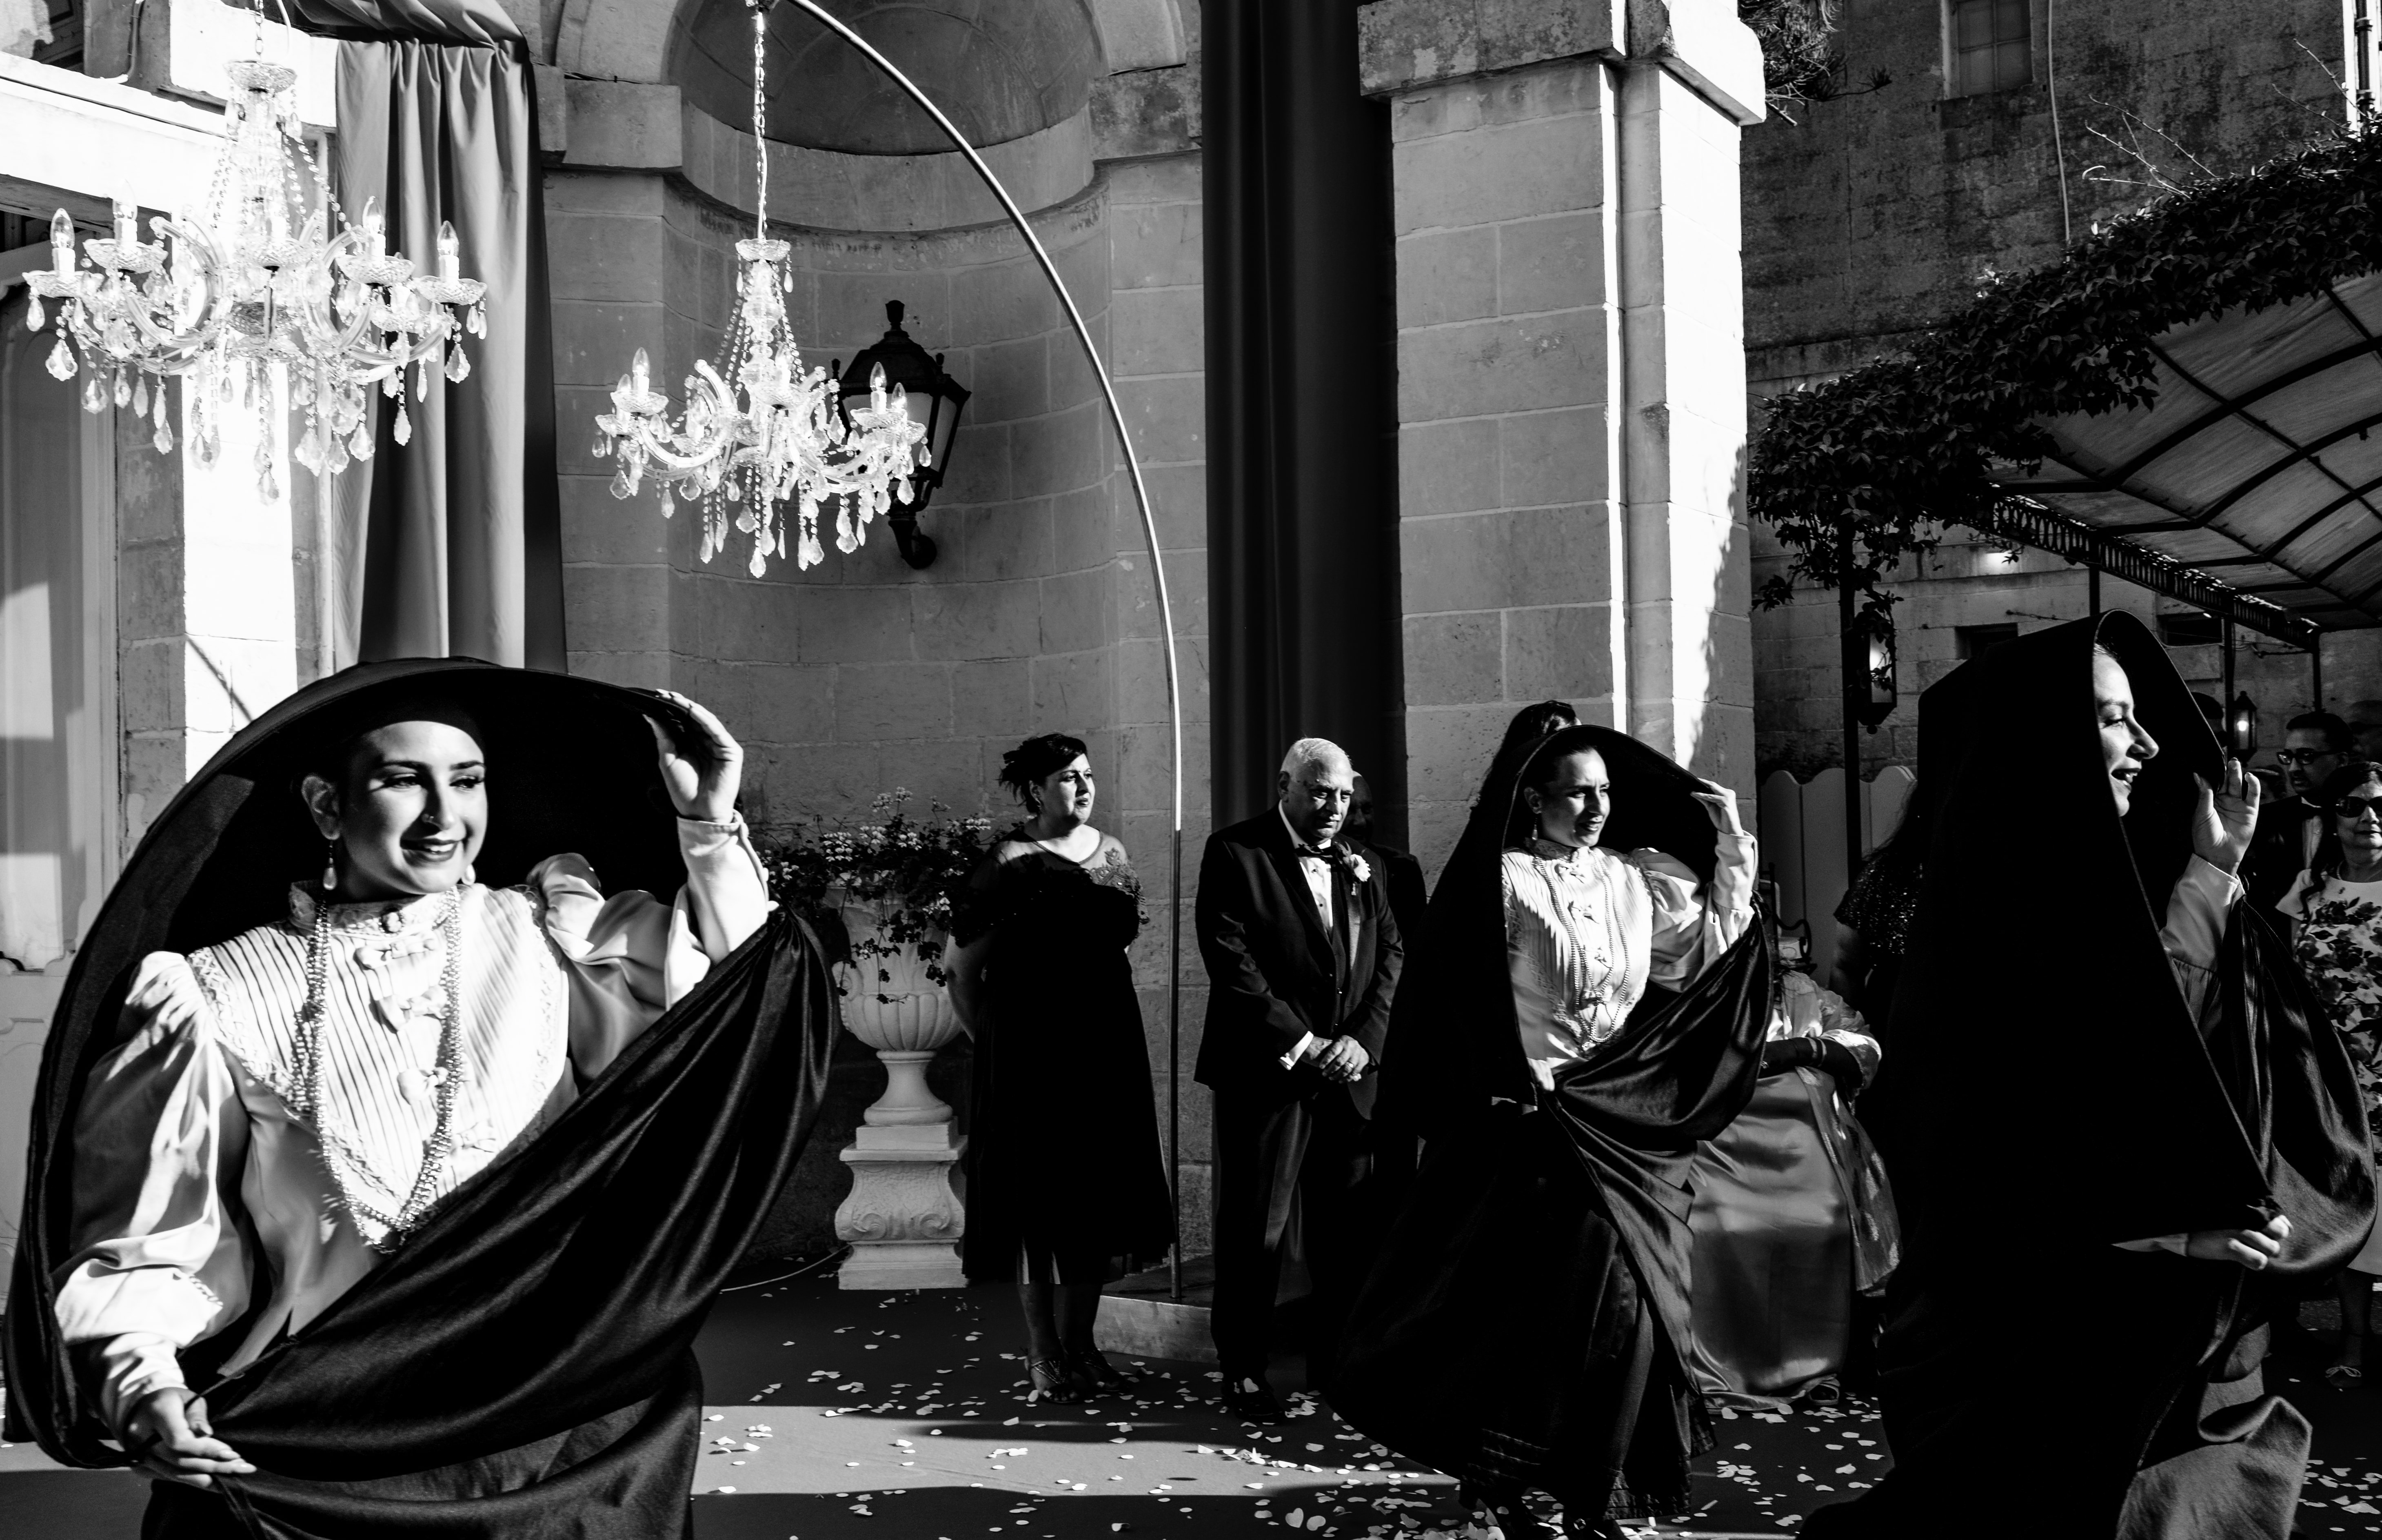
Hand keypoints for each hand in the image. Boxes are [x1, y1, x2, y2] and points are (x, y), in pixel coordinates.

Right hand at [121, 1388, 252, 1489]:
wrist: (141, 1409)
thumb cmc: (171, 1400)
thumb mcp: (188, 1398)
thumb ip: (197, 1415)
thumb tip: (206, 1433)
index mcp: (156, 1416)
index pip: (180, 1441)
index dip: (206, 1449)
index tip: (231, 1452)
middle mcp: (143, 1441)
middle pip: (180, 1461)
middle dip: (214, 1466)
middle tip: (243, 1467)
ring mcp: (140, 1457)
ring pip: (175, 1474)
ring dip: (207, 1479)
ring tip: (234, 1477)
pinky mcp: (142, 1468)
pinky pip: (169, 1478)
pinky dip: (192, 1481)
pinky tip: (215, 1483)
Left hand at [646, 691, 743, 822]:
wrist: (697, 812)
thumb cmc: (683, 790)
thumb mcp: (667, 760)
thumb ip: (663, 737)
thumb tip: (650, 716)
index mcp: (693, 745)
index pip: (683, 721)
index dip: (671, 709)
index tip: (656, 696)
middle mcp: (707, 743)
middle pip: (694, 718)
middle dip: (679, 704)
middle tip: (663, 693)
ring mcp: (720, 746)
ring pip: (705, 720)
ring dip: (690, 708)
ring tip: (675, 698)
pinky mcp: (731, 751)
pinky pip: (716, 730)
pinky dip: (704, 719)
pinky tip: (691, 710)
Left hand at [1316, 1037, 1369, 1083]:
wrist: (1361, 1042)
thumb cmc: (1344, 1044)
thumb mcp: (1337, 1042)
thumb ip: (1330, 1049)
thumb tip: (1320, 1060)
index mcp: (1342, 1042)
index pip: (1333, 1052)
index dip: (1326, 1060)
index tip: (1320, 1067)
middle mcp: (1350, 1049)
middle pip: (1339, 1062)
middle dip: (1330, 1070)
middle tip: (1324, 1074)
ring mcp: (1357, 1055)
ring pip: (1346, 1068)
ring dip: (1338, 1075)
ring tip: (1331, 1078)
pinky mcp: (1363, 1061)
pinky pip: (1354, 1072)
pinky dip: (1347, 1078)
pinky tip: (1340, 1081)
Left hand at [1690, 779, 1745, 838]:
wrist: (1730, 830)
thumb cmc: (1721, 819)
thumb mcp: (1711, 807)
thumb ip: (1704, 799)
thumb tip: (1693, 792)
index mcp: (1727, 794)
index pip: (1714, 786)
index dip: (1704, 783)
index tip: (1695, 780)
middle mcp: (1729, 793)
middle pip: (1713, 785)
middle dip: (1702, 782)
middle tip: (1692, 779)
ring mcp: (1728, 797)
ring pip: (1711, 790)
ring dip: (1700, 789)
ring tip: (1691, 788)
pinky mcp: (1726, 802)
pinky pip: (1711, 797)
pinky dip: (1702, 795)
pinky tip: (1696, 794)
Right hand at [2183, 1212, 2289, 1270]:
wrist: (2178, 1230)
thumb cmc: (2205, 1221)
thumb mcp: (2228, 1210)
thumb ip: (2250, 1213)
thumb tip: (2279, 1224)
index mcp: (2244, 1206)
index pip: (2277, 1217)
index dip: (2280, 1228)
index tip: (2270, 1233)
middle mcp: (2244, 1217)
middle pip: (2279, 1232)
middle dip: (2273, 1240)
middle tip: (2259, 1244)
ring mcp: (2237, 1231)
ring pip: (2271, 1248)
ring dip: (2264, 1253)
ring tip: (2250, 1252)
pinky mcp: (2229, 1247)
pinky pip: (2258, 1261)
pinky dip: (2255, 1262)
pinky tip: (2244, 1260)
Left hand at [2189, 758, 2260, 875]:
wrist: (2218, 854)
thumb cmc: (2206, 836)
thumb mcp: (2202, 813)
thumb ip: (2204, 794)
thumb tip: (2197, 775)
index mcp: (2209, 800)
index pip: (2213, 782)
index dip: (2214, 771)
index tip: (2212, 759)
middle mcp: (2224, 800)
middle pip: (2226, 780)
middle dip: (2227, 769)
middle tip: (2226, 758)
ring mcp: (2237, 805)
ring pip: (2238, 785)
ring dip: (2237, 774)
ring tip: (2235, 763)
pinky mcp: (2250, 811)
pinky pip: (2253, 795)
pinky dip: (2253, 785)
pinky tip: (2249, 777)